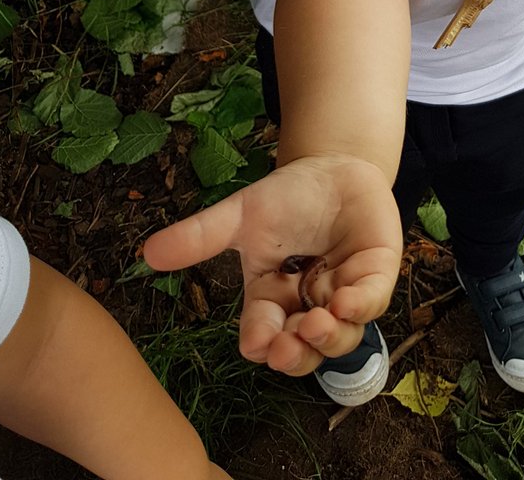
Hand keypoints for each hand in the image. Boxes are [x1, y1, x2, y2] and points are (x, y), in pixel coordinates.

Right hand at [143, 155, 401, 375]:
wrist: (334, 167)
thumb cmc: (287, 196)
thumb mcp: (241, 215)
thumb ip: (200, 236)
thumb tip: (147, 253)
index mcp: (272, 298)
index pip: (263, 334)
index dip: (261, 342)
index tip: (257, 341)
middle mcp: (308, 306)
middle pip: (302, 350)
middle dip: (295, 355)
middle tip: (287, 347)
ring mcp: (343, 294)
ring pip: (339, 338)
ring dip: (328, 339)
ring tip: (318, 324)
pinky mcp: (376, 277)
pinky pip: (371, 303)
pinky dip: (360, 307)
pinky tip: (346, 303)